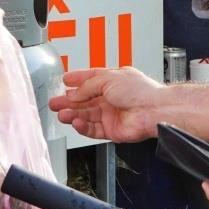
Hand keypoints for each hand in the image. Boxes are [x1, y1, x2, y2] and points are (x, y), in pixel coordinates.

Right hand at [48, 67, 164, 141]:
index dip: (77, 80)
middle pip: (85, 100)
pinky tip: (75, 122)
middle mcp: (111, 98)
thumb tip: (73, 93)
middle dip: (68, 101)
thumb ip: (87, 87)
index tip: (65, 80)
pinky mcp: (111, 130)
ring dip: (72, 114)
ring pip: (86, 115)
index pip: (90, 79)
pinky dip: (82, 126)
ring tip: (61, 114)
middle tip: (55, 102)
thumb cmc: (140, 91)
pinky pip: (92, 129)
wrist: (152, 110)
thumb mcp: (107, 79)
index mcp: (112, 81)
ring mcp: (111, 114)